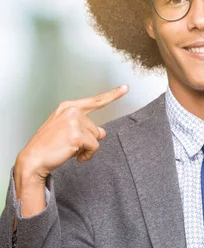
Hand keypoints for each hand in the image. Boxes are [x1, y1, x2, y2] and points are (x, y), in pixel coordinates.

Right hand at [14, 85, 127, 217]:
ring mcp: (74, 122)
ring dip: (86, 148)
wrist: (33, 159)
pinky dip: (87, 155)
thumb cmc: (48, 146)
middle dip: (87, 140)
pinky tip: (75, 156)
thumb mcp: (67, 131)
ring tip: (69, 150)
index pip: (95, 101)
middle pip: (96, 128)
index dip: (113, 94)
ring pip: (96, 138)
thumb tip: (102, 132)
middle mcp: (72, 111)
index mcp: (68, 107)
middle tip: (68, 145)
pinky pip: (94, 147)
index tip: (126, 88)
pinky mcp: (77, 135)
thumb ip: (85, 127)